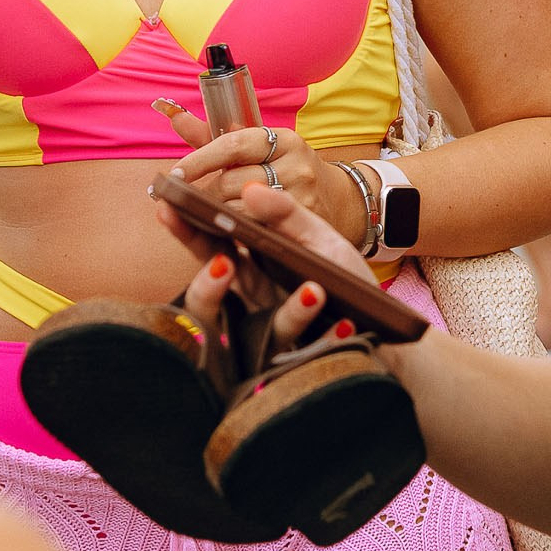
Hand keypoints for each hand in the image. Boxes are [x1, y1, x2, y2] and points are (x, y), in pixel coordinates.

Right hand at [150, 179, 370, 352]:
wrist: (383, 327)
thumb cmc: (341, 279)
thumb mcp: (320, 239)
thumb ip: (287, 214)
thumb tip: (252, 189)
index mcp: (250, 273)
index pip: (208, 252)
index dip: (186, 233)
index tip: (167, 208)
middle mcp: (253, 309)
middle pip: (210, 306)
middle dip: (209, 286)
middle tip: (223, 263)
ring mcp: (278, 339)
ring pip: (265, 336)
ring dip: (290, 315)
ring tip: (314, 291)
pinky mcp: (309, 361)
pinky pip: (315, 355)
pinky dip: (331, 338)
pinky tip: (348, 324)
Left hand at [155, 99, 367, 246]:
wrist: (339, 200)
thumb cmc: (286, 169)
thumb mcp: (258, 148)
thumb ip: (213, 136)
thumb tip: (174, 115)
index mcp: (282, 138)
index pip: (232, 144)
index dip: (199, 160)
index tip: (175, 174)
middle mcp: (296, 164)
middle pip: (233, 181)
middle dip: (206, 194)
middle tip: (189, 202)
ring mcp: (303, 196)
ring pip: (242, 209)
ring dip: (219, 215)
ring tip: (207, 217)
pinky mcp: (304, 226)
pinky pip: (257, 231)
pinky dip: (237, 231)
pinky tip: (228, 232)